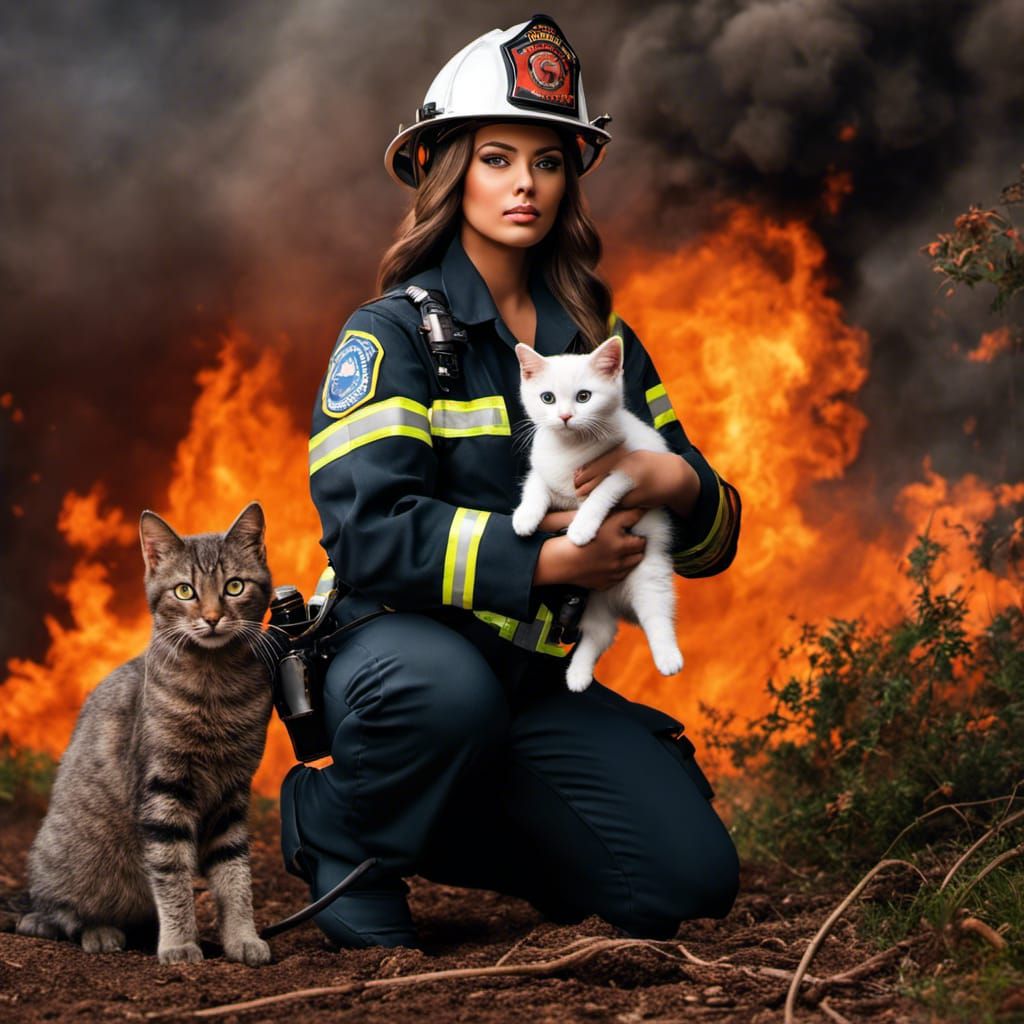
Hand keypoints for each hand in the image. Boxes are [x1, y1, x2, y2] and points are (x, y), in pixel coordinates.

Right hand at [533, 508, 646, 590]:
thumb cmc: (569, 537)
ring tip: (620, 549)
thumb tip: (617, 501)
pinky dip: (620, 568)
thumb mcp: (585, 517)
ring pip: (635, 561)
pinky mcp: (609, 581)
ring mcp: (615, 568)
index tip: (639, 511)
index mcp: (614, 530)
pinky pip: (622, 574)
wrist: (558, 562)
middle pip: (642, 543)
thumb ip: (600, 509)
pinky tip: (609, 562)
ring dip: (631, 554)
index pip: (636, 515)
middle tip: (629, 535)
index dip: (638, 512)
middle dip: (637, 538)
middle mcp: (619, 550)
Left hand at [574, 447, 698, 515]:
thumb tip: (582, 472)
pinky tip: (616, 502)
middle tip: (579, 492)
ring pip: (607, 497)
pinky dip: (614, 505)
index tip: (575, 480)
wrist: (674, 476)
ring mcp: (632, 485)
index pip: (595, 467)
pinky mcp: (637, 499)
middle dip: (585, 490)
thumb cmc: (648, 465)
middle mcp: (626, 469)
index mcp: (623, 456)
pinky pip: (618, 505)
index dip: (582, 476)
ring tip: (594, 498)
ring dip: (598, 500)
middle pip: (597, 483)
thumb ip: (609, 462)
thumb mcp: (629, 457)